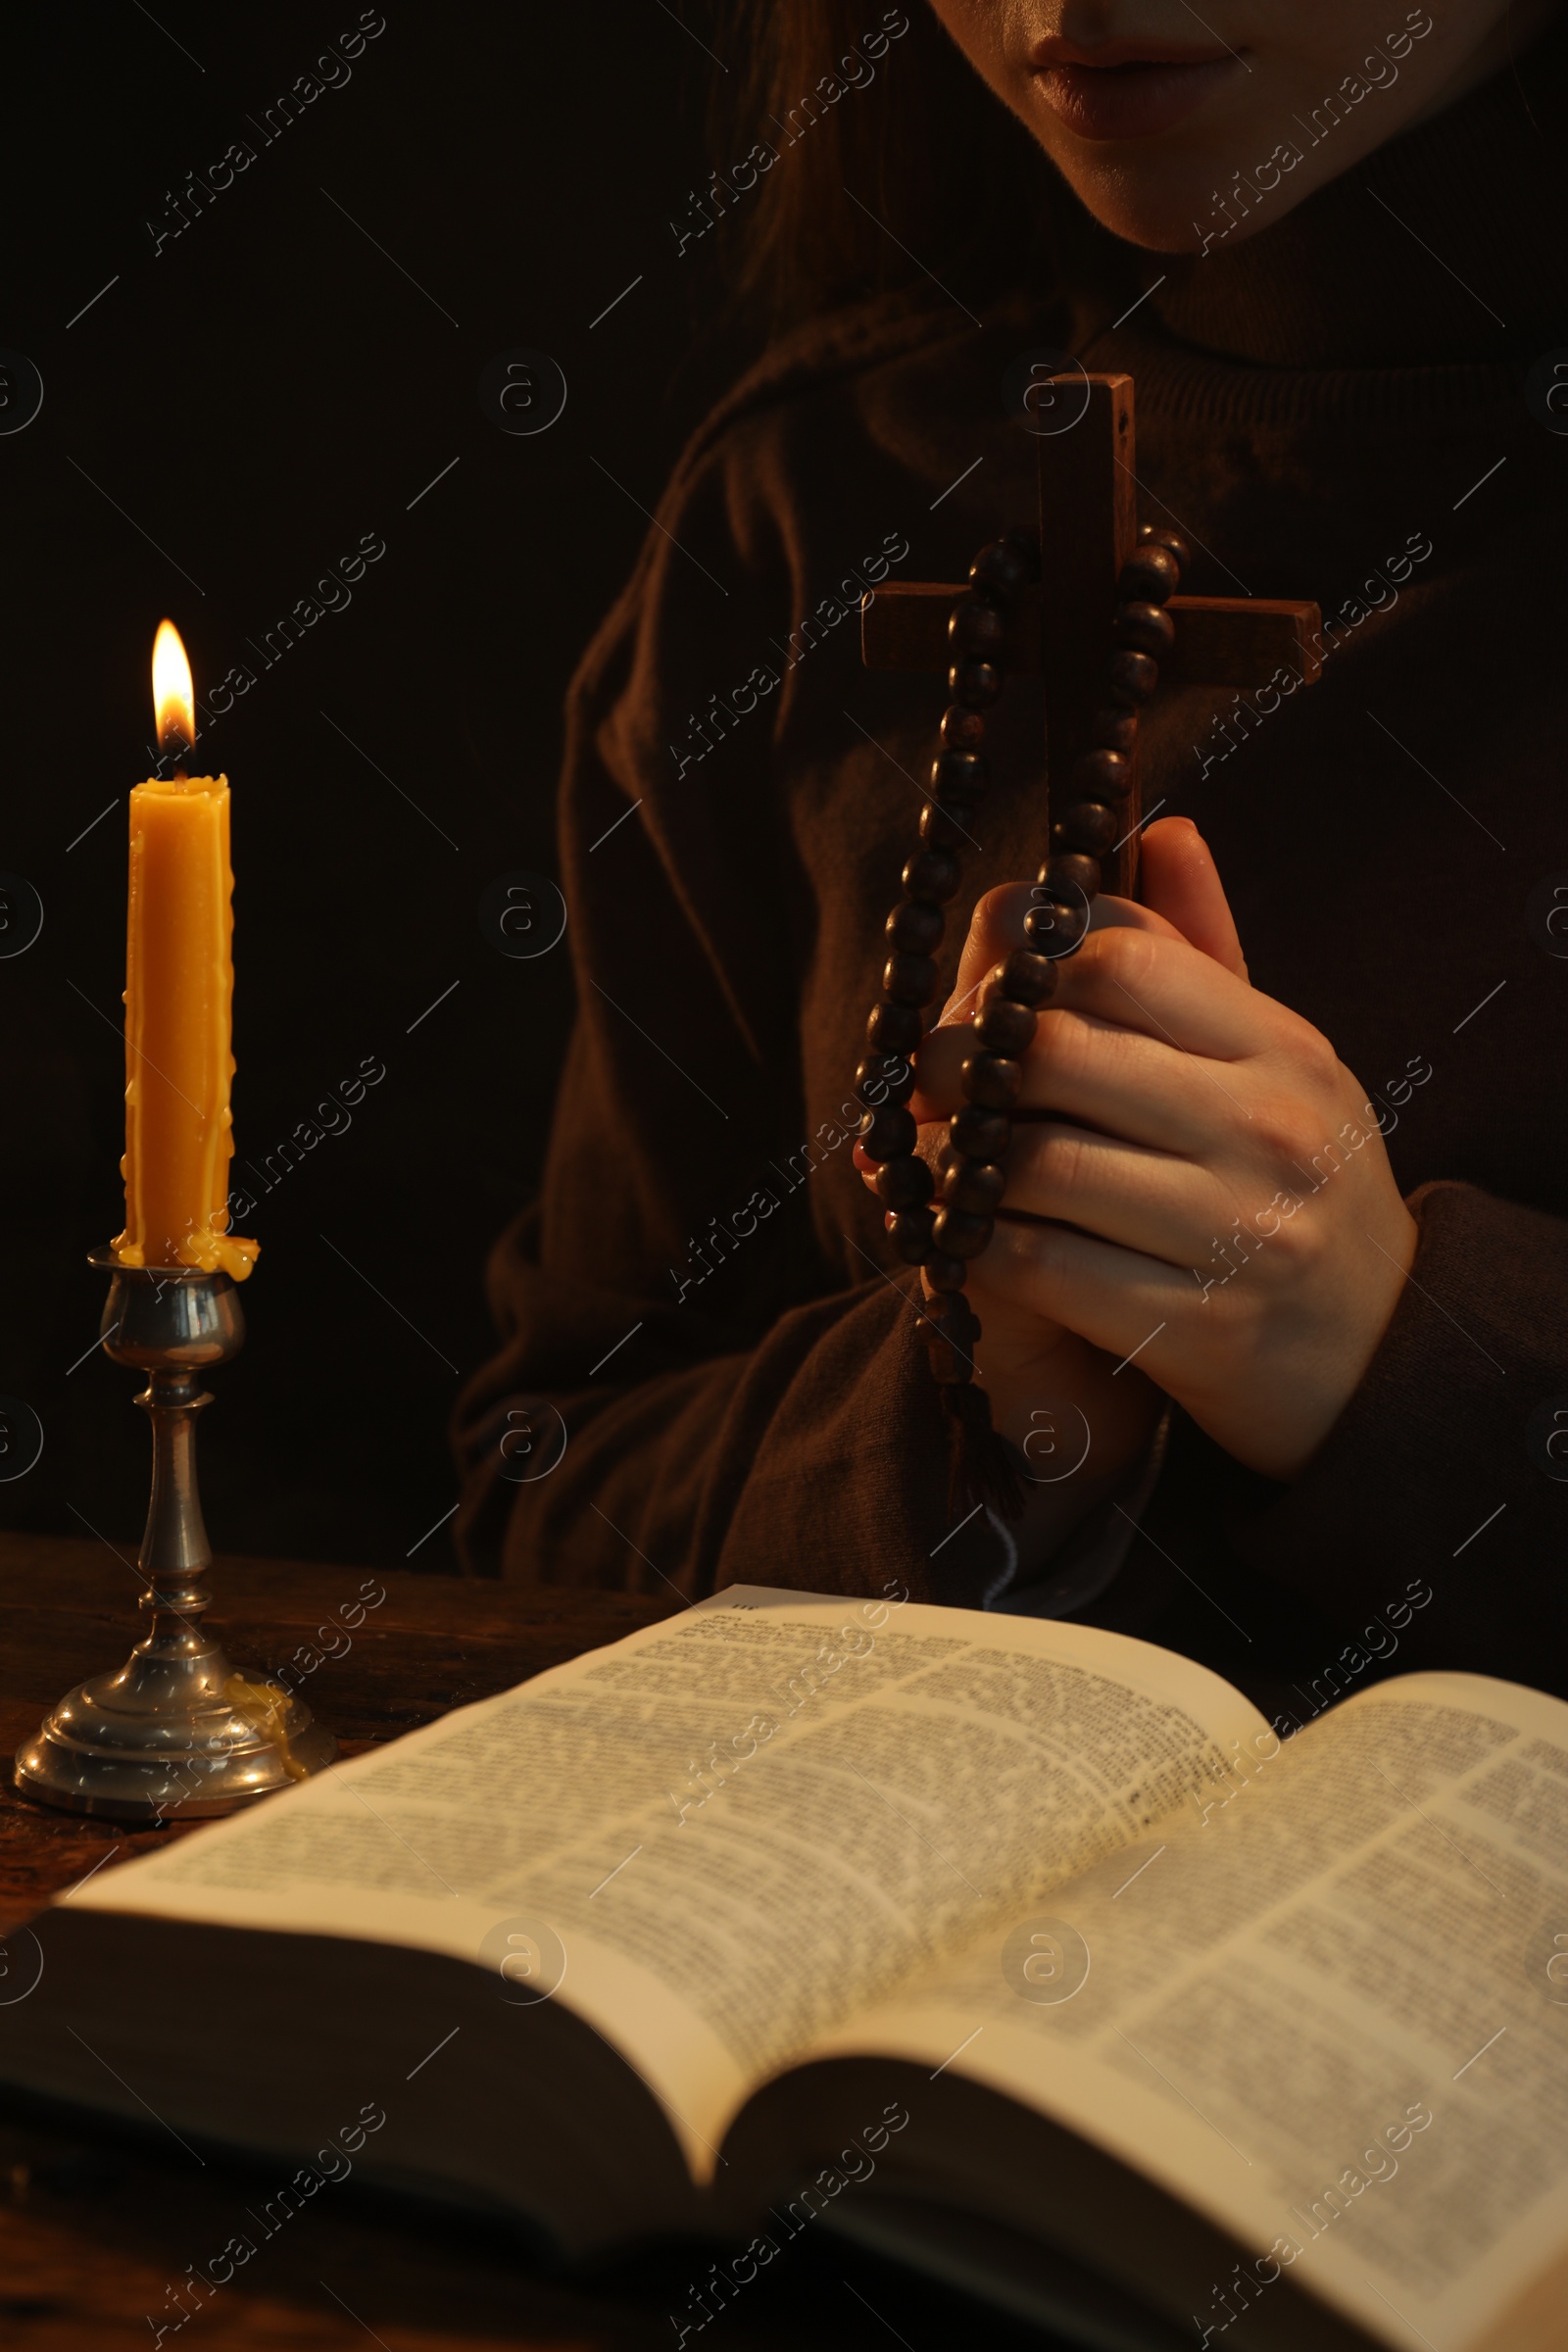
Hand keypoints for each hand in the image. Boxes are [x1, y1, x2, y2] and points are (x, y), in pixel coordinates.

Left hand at [864, 821, 1418, 1484]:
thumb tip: (1161, 830)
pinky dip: (978, 1245)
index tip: (974, 995)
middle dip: (955, 1062)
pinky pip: (1038, 1265)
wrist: (1377, 1354)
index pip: (1119, 957)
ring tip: (934, 1159)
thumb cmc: (1298, 1185)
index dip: (1020, 964)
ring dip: (956, 1162)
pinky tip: (967, 1235)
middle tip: (918, 1083)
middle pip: (1055, 1051)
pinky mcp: (1192, 1325)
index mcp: (1282, 1047)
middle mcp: (1266, 1128)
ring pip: (1034, 1164)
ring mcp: (1235, 1231)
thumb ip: (1207, 955)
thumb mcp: (1278, 1063)